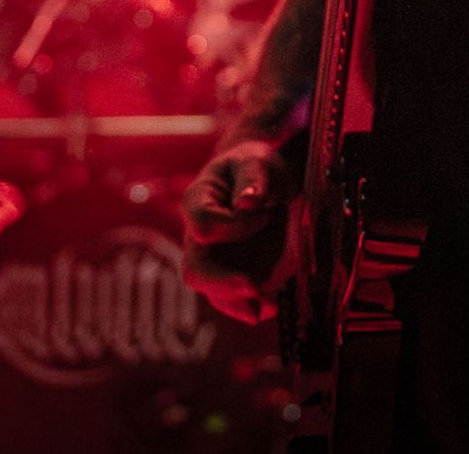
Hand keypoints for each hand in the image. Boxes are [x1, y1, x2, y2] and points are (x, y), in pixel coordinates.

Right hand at [180, 138, 291, 324]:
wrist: (264, 180)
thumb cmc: (255, 166)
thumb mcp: (257, 160)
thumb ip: (253, 178)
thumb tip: (247, 203)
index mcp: (198, 202)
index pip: (204, 224)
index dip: (234, 225)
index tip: (266, 215)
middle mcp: (199, 238)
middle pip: (196, 269)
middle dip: (222, 282)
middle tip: (253, 287)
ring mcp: (216, 261)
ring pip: (214, 293)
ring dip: (238, 303)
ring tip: (264, 307)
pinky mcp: (235, 277)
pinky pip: (235, 302)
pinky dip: (252, 307)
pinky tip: (272, 306)